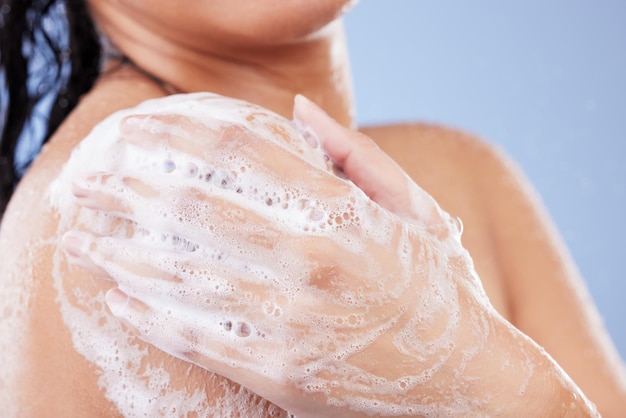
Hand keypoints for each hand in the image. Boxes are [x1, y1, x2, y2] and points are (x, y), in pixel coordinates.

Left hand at [63, 93, 596, 416]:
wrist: (471, 387)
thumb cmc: (444, 293)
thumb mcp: (417, 212)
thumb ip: (357, 157)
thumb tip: (299, 107)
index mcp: (345, 213)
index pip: (241, 151)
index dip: (177, 132)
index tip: (133, 130)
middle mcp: (311, 260)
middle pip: (194, 208)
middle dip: (128, 193)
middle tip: (84, 186)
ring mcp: (293, 321)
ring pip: (183, 274)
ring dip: (122, 254)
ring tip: (80, 238)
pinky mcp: (281, 373)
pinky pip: (199, 338)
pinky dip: (151, 316)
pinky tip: (119, 299)